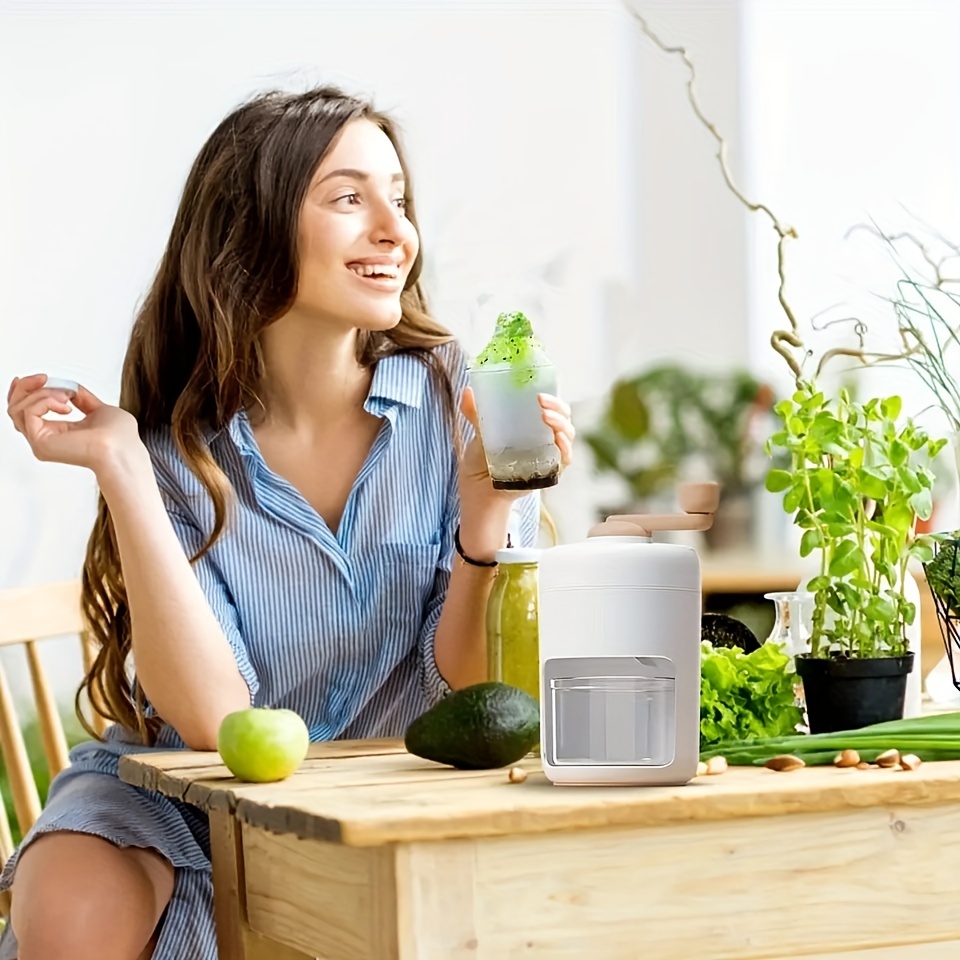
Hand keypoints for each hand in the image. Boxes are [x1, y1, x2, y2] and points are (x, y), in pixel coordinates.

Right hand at [7, 373, 143, 474]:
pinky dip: (46, 401)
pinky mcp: (40, 442)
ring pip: (19, 408)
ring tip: (67, 396)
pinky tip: (66, 405)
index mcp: (57, 433)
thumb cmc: (120, 437)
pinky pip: (29, 412)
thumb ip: (82, 399)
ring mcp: (40, 442)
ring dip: (43, 393)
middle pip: (16, 408)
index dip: (25, 392)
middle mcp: (45, 439)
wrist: (123, 449)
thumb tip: (70, 387)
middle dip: (26, 387)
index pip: (27, 411)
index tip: (38, 378)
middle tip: (44, 378)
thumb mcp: (99, 410)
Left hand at [458, 388, 574, 497]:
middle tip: (542, 402)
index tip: (539, 393)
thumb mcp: (481, 432)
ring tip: (546, 417)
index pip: (553, 407)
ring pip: (567, 435)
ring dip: (561, 424)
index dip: (552, 398)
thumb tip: (467, 391)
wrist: (478, 488)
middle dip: (557, 408)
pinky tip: (557, 439)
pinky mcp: (549, 471)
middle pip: (564, 418)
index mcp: (534, 424)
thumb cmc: (483, 458)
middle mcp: (545, 437)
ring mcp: (549, 454)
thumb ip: (475, 413)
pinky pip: (565, 459)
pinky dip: (565, 448)